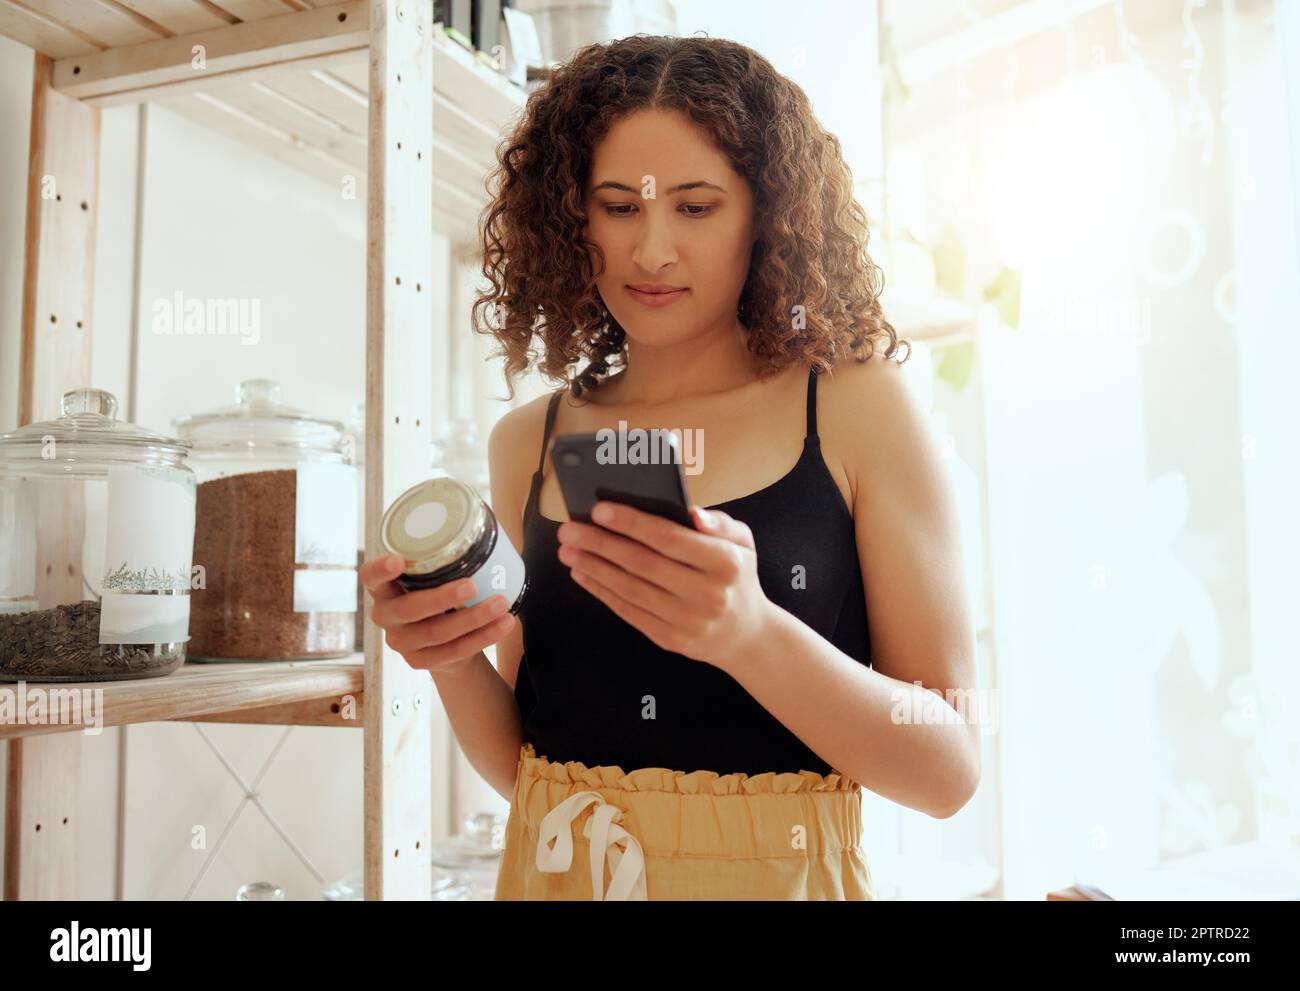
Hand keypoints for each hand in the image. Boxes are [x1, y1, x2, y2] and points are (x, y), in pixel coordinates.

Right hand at [359, 554, 515, 673]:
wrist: (444, 644)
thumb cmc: (439, 596)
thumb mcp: (434, 577)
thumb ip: (445, 555)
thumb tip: (487, 521)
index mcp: (384, 589)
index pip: (370, 577)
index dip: (380, 570)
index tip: (397, 560)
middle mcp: (387, 616)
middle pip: (409, 609)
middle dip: (441, 597)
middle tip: (471, 585)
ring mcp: (402, 642)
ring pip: (437, 632)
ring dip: (473, 618)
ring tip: (500, 603)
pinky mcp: (421, 662)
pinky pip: (455, 651)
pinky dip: (484, 637)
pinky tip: (504, 624)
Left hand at [555, 501, 774, 670]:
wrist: (744, 634)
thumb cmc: (735, 577)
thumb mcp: (743, 542)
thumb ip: (719, 523)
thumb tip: (691, 512)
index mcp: (725, 562)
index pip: (671, 539)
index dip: (632, 524)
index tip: (600, 510)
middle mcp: (707, 593)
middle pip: (643, 564)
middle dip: (601, 544)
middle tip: (570, 530)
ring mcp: (687, 620)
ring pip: (630, 589)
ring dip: (594, 567)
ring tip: (568, 550)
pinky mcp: (669, 639)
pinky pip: (628, 611)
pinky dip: (601, 591)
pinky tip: (583, 573)